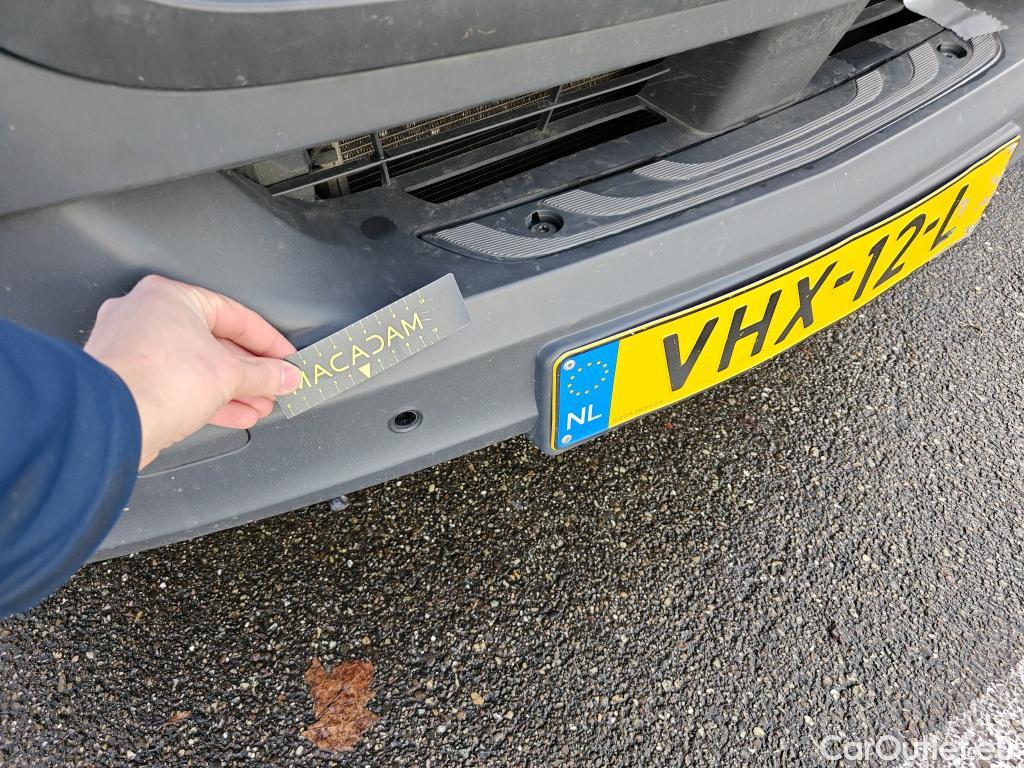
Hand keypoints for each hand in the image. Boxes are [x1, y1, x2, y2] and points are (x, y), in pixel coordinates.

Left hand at [84, 275, 300, 468]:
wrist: (109, 422)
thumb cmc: (154, 381)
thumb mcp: (229, 374)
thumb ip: (264, 374)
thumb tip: (284, 375)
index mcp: (169, 297)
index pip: (235, 315)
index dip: (268, 342)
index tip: (286, 360)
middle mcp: (145, 315)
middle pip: (214, 342)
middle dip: (250, 371)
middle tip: (274, 385)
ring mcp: (131, 348)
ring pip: (195, 365)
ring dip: (232, 388)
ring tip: (258, 405)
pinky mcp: (126, 380)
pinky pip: (176, 383)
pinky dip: (205, 397)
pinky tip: (232, 413)